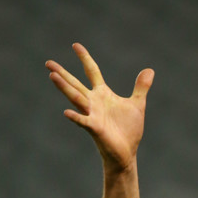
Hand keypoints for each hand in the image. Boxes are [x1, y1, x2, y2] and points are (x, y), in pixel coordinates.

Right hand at [46, 43, 153, 168]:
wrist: (127, 152)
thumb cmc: (128, 130)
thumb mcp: (137, 104)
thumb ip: (141, 87)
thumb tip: (150, 70)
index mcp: (103, 94)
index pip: (91, 71)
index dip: (84, 58)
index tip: (75, 45)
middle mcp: (94, 102)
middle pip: (75, 84)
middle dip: (62, 73)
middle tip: (48, 62)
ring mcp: (93, 114)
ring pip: (76, 98)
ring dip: (64, 87)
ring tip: (52, 75)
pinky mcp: (95, 128)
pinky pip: (84, 121)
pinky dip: (76, 117)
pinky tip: (66, 113)